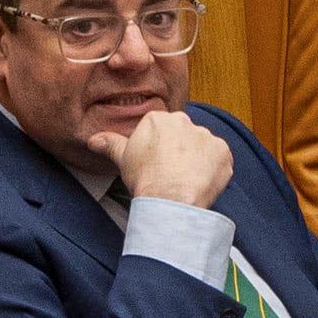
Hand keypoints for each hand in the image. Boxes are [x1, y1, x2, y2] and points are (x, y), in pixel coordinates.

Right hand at [86, 109, 230, 209]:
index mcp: (159, 119)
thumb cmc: (146, 179)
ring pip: (202, 146)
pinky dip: (214, 169)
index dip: (160, 148)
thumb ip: (110, 144)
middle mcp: (184, 121)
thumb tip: (94, 139)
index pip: (162, 129)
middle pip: (183, 135)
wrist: (170, 199)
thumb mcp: (122, 158)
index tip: (158, 162)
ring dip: (198, 160)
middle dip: (179, 151)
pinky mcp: (223, 152)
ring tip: (186, 180)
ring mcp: (206, 136)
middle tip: (172, 172)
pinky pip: (220, 158)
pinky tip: (201, 182)